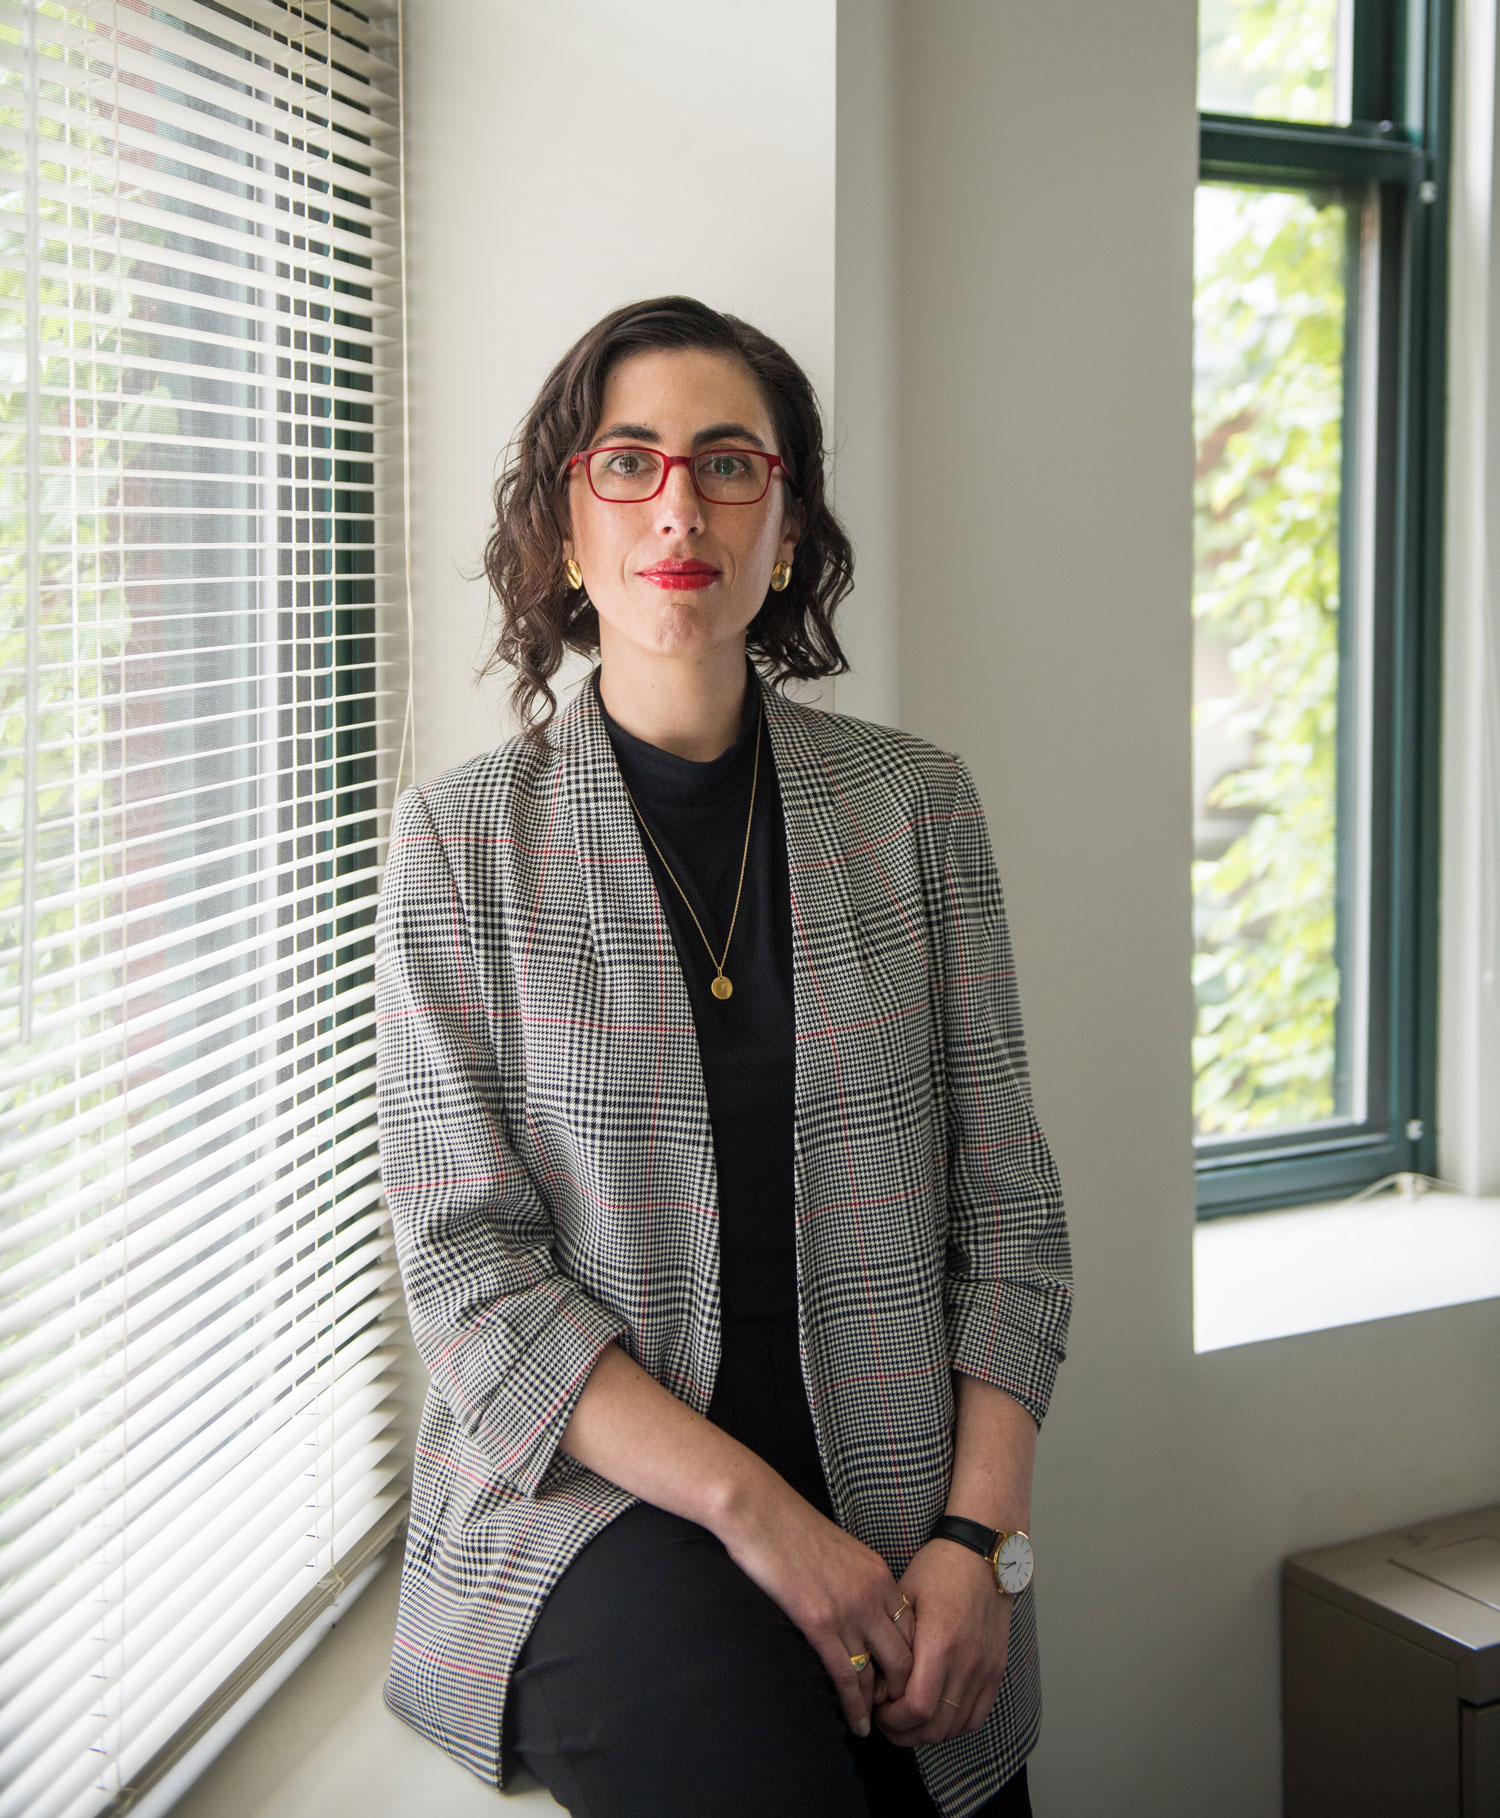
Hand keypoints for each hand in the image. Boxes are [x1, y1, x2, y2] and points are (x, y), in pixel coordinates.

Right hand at [716, 1480, 913, 1737]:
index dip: (912, 1662)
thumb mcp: (840, 1550)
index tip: (903, 1683)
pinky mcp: (820, 1622)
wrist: (760, 1511)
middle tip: (895, 1712)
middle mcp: (872, 1593)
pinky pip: (847, 1675)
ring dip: (880, 1706)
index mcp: (879, 1573)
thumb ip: (856, 1580)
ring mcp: (848, 1609)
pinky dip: (855, 1706)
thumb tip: (858, 1607)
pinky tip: (856, 1724)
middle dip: (904, 1689)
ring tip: (878, 1727)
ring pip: (880, 1672)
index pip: (912, 1629)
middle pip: (906, 1655)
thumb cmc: (791, 1527)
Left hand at [873, 1539, 1011, 1745]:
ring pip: (956, 1728)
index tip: (877, 1708)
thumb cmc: (939, 1570)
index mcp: (940, 1643)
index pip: (917, 1707)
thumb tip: (878, 1682)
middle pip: (935, 1727)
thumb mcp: (905, 1597)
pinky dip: (955, 1726)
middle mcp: (967, 1663)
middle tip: (886, 1721)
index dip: (893, 1718)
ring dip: (928, 1733)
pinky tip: (936, 1714)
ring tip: (907, 1720)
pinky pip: (977, 1717)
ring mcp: (985, 1670)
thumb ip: (893, 1643)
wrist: (982, 1555)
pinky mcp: (996, 1671)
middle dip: (905, 1733)